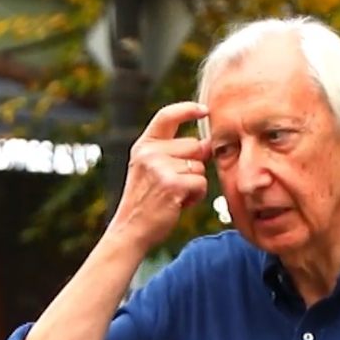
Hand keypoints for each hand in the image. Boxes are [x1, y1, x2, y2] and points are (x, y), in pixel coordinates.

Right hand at [108, 102, 210, 250]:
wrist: (131, 230)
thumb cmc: (147, 201)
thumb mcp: (153, 170)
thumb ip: (176, 153)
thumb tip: (209, 143)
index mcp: (144, 145)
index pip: (167, 116)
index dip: (187, 109)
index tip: (204, 109)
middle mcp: (149, 152)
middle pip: (194, 145)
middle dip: (194, 165)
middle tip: (175, 185)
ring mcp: (159, 167)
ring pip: (200, 167)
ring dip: (195, 184)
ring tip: (174, 196)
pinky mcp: (172, 184)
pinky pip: (201, 183)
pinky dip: (196, 196)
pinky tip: (179, 204)